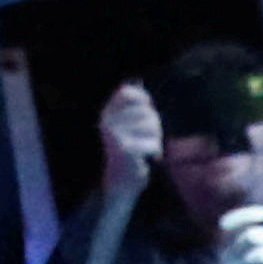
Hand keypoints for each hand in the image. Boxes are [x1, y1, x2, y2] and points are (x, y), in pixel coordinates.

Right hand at [98, 80, 164, 200]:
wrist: (119, 184)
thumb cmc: (128, 151)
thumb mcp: (128, 123)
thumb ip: (132, 103)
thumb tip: (136, 79)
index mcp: (106, 111)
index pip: (127, 91)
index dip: (143, 99)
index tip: (147, 112)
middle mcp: (107, 120)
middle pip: (146, 111)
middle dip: (154, 125)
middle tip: (148, 139)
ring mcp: (114, 134)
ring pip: (152, 126)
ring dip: (156, 140)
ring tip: (146, 149)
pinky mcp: (123, 149)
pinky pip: (152, 144)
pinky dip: (154, 152)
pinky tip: (146, 159)